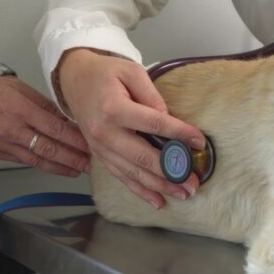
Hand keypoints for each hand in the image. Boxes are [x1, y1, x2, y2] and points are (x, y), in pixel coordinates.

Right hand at [0, 71, 90, 176]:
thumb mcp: (17, 86)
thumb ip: (41, 102)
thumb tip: (63, 116)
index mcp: (21, 109)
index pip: (55, 127)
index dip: (75, 139)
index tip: (91, 143)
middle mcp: (14, 130)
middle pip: (50, 148)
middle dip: (74, 158)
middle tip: (91, 164)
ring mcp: (5, 145)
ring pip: (39, 160)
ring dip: (61, 167)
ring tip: (78, 171)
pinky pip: (24, 161)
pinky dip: (42, 166)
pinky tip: (55, 168)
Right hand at [57, 48, 205, 208]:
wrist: (75, 80)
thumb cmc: (104, 73)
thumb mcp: (131, 71)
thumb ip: (151, 95)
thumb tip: (168, 118)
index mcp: (114, 109)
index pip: (154, 124)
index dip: (179, 133)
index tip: (199, 141)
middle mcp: (105, 132)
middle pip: (143, 157)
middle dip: (171, 172)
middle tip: (194, 182)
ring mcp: (100, 147)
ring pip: (134, 173)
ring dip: (160, 186)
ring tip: (183, 193)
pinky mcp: (99, 155)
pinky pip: (122, 177)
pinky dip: (140, 191)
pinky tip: (158, 201)